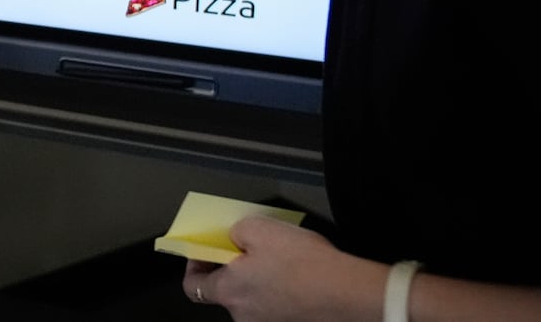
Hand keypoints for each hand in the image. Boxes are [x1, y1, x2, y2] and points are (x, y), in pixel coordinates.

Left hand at [184, 216, 384, 321]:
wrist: (348, 291)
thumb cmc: (302, 262)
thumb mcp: (257, 228)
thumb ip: (234, 233)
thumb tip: (233, 239)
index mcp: (230, 292)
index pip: (192, 287)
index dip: (193, 267)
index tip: (202, 252)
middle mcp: (245, 315)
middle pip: (225, 292)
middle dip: (230, 269)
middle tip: (243, 248)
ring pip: (252, 298)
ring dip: (256, 279)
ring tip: (276, 258)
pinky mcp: (292, 321)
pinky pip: (274, 303)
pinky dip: (277, 289)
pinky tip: (294, 272)